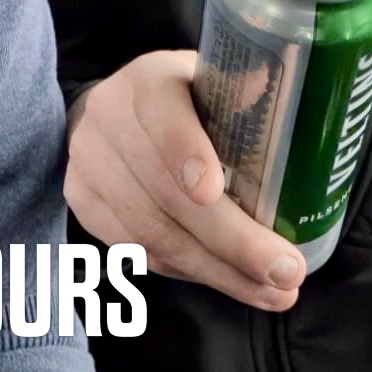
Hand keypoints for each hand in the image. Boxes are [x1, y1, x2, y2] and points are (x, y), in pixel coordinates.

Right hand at [64, 49, 306, 308]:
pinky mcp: (84, 204)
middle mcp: (108, 120)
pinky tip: (231, 281)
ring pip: (152, 233)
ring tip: (273, 291)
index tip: (213, 193)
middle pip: (163, 192)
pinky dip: (190, 272)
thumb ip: (247, 92)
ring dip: (217, 271)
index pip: (161, 115)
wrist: (115, 113)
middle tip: (285, 271)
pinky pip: (139, 252)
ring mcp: (88, 165)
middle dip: (230, 240)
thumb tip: (288, 100)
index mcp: (148, 81)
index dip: (184, 154)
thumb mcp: (217, 80)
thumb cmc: (188, 100)